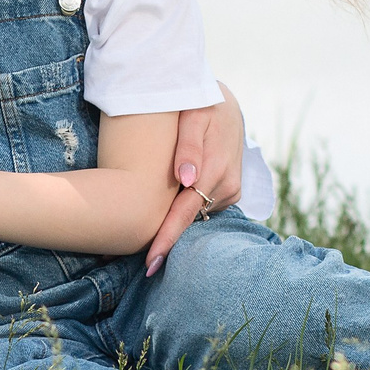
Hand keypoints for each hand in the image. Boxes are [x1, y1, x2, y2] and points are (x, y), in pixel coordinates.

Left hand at [144, 83, 245, 274]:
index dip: (167, 238)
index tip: (150, 262)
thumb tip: (185, 179)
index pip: (185, 212)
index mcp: (215, 169)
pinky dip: (185, 214)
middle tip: (139, 265)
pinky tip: (166, 221)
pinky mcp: (229, 191)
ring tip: (145, 245)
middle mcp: (226, 186)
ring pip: (195, 215)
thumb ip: (189, 146)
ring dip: (174, 227)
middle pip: (188, 220)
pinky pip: (203, 208)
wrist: (228, 104)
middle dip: (165, 240)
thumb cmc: (202, 105)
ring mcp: (230, 190)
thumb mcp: (193, 116)